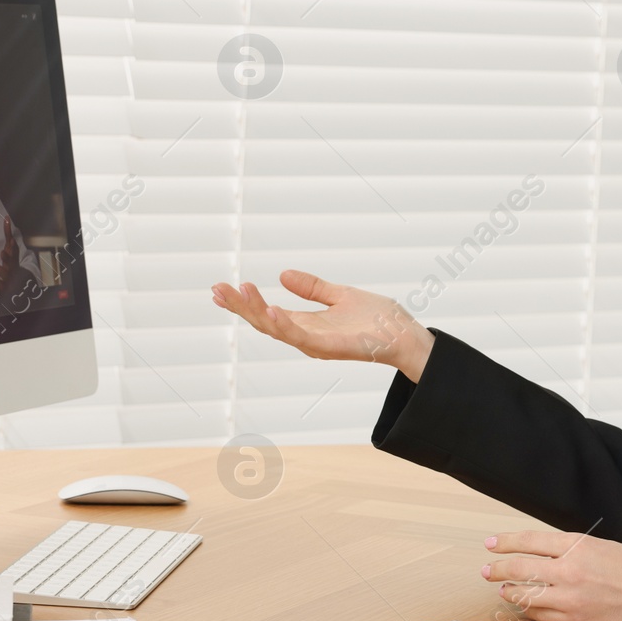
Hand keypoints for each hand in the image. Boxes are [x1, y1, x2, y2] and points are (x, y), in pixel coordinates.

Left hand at [0, 217, 19, 292]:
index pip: (14, 251)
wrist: (14, 285)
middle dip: (8, 257)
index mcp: (13, 259)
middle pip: (11, 263)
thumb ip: (8, 236)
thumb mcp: (9, 251)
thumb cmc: (9, 264)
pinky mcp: (4, 286)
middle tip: (2, 251)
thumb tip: (6, 219)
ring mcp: (9, 277)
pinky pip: (0, 283)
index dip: (13, 246)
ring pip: (5, 273)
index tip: (11, 240)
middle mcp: (12, 268)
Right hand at [211, 269, 434, 381]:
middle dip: (239, 306)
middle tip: (216, 289)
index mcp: (305, 324)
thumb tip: (283, 273)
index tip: (220, 288)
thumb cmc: (377, 320)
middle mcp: (305, 336)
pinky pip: (301, 337)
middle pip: (263, 321)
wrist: (405, 336)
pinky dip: (284, 324)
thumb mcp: (340, 295)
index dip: (243, 302)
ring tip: (239, 292)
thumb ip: (313, 287)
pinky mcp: (330, 347)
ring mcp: (315, 344)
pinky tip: (271, 308)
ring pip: (276, 329)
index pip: (266, 312)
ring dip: (255, 311)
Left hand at [483, 530, 621, 620]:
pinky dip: (529, 610)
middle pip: (520, 568)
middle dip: (498, 568)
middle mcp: (569, 570)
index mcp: (577, 546)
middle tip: (486, 569)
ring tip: (502, 588)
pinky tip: (524, 606)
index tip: (491, 544)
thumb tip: (540, 553)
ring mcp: (569, 598)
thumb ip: (570, 549)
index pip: (529, 541)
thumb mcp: (601, 545)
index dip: (506, 542)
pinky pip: (541, 616)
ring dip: (510, 591)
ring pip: (525, 595)